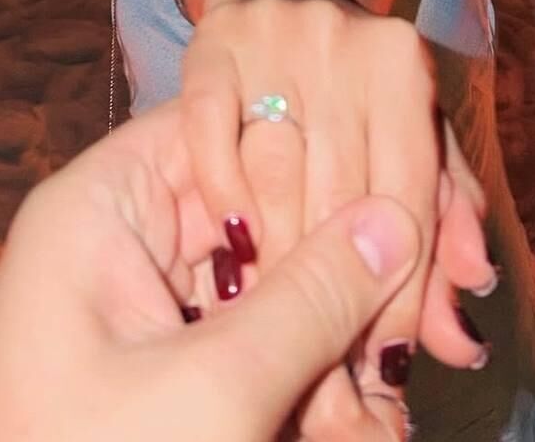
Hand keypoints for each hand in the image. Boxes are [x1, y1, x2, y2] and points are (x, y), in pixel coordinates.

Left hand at [0, 100, 422, 441]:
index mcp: (106, 202)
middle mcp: (124, 233)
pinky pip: (254, 338)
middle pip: (259, 205)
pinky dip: (304, 374)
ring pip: (268, 280)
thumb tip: (396, 220)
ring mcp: (145, 301)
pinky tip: (358, 422)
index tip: (403, 189)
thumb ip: (311, 298)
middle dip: (340, 264)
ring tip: (387, 403)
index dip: (318, 147)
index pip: (228, 123)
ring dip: (333, 335)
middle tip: (428, 316)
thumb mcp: (208, 390)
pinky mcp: (163, 362)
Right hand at [181, 0, 496, 438]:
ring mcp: (274, 38)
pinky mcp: (211, 43)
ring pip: (276, 171)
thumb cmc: (354, 78)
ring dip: (276, 259)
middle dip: (334, 290)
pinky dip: (223, 197)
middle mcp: (345, 43)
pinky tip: (232, 249)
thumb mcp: (410, 125)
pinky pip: (210, 135)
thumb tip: (479, 290)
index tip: (386, 362)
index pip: (410, 194)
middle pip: (342, 191)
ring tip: (278, 321)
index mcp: (403, 64)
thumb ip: (447, 206)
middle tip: (326, 363)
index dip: (401, 289)